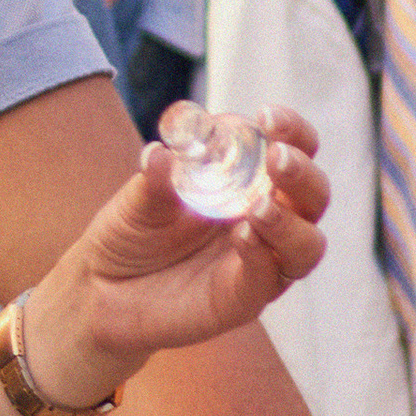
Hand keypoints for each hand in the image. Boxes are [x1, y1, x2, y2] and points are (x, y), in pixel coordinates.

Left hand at [25, 108, 327, 404]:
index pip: (295, 149)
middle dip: (301, 172)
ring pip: (308, 244)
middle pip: (313, 195)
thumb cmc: (132, 232)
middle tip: (276, 158)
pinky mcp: (245, 298)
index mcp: (251, 181)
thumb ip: (157, 176)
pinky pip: (269, 277)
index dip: (292, 130)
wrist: (101, 288)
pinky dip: (261, 255)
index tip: (267, 117)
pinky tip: (241, 237)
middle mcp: (267, 219)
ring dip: (290, 220)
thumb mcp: (139, 197)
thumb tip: (163, 151)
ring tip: (258, 205)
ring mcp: (261, 260)